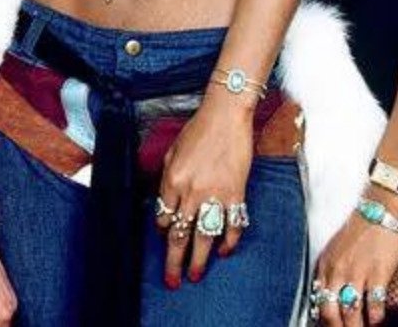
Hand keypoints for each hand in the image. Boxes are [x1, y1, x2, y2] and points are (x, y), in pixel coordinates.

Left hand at [153, 97, 254, 291]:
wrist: (225, 117)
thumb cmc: (197, 131)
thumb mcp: (172, 152)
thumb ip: (167, 178)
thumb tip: (164, 202)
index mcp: (171, 179)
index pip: (162, 216)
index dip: (162, 230)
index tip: (164, 238)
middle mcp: (190, 191)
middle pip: (179, 234)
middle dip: (174, 260)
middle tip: (172, 280)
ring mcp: (215, 195)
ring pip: (204, 237)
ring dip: (199, 259)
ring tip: (195, 275)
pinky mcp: (236, 195)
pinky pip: (233, 226)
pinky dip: (229, 242)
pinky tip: (224, 252)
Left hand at [313, 201, 397, 325]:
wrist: (378, 212)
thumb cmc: (358, 231)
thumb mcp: (335, 251)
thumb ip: (332, 272)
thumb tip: (332, 296)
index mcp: (324, 266)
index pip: (318, 300)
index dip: (323, 320)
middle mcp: (336, 272)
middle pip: (331, 310)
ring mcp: (356, 273)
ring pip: (351, 311)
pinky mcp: (377, 274)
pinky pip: (374, 304)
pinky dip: (376, 319)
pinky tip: (377, 323)